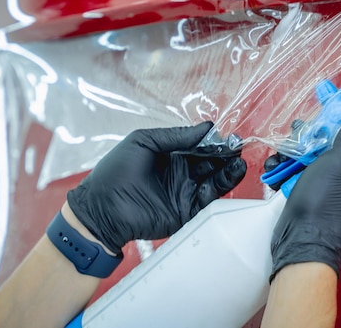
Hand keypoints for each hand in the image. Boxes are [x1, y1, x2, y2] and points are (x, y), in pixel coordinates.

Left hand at [67, 121, 246, 253]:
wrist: (101, 208)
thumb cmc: (115, 172)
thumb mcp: (144, 142)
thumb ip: (176, 136)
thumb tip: (207, 127)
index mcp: (172, 156)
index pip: (200, 147)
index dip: (215, 142)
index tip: (228, 136)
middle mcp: (182, 174)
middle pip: (212, 163)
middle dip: (226, 155)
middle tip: (238, 147)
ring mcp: (185, 193)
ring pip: (214, 181)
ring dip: (228, 172)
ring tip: (239, 162)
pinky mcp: (186, 212)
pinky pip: (207, 201)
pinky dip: (219, 190)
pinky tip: (226, 178)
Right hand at [269, 104, 340, 279]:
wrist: (298, 243)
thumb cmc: (323, 205)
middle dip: (319, 130)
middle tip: (302, 128)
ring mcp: (335, 183)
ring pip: (319, 150)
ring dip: (300, 148)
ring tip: (286, 153)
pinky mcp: (316, 189)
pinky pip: (306, 167)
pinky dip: (291, 165)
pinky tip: (279, 167)